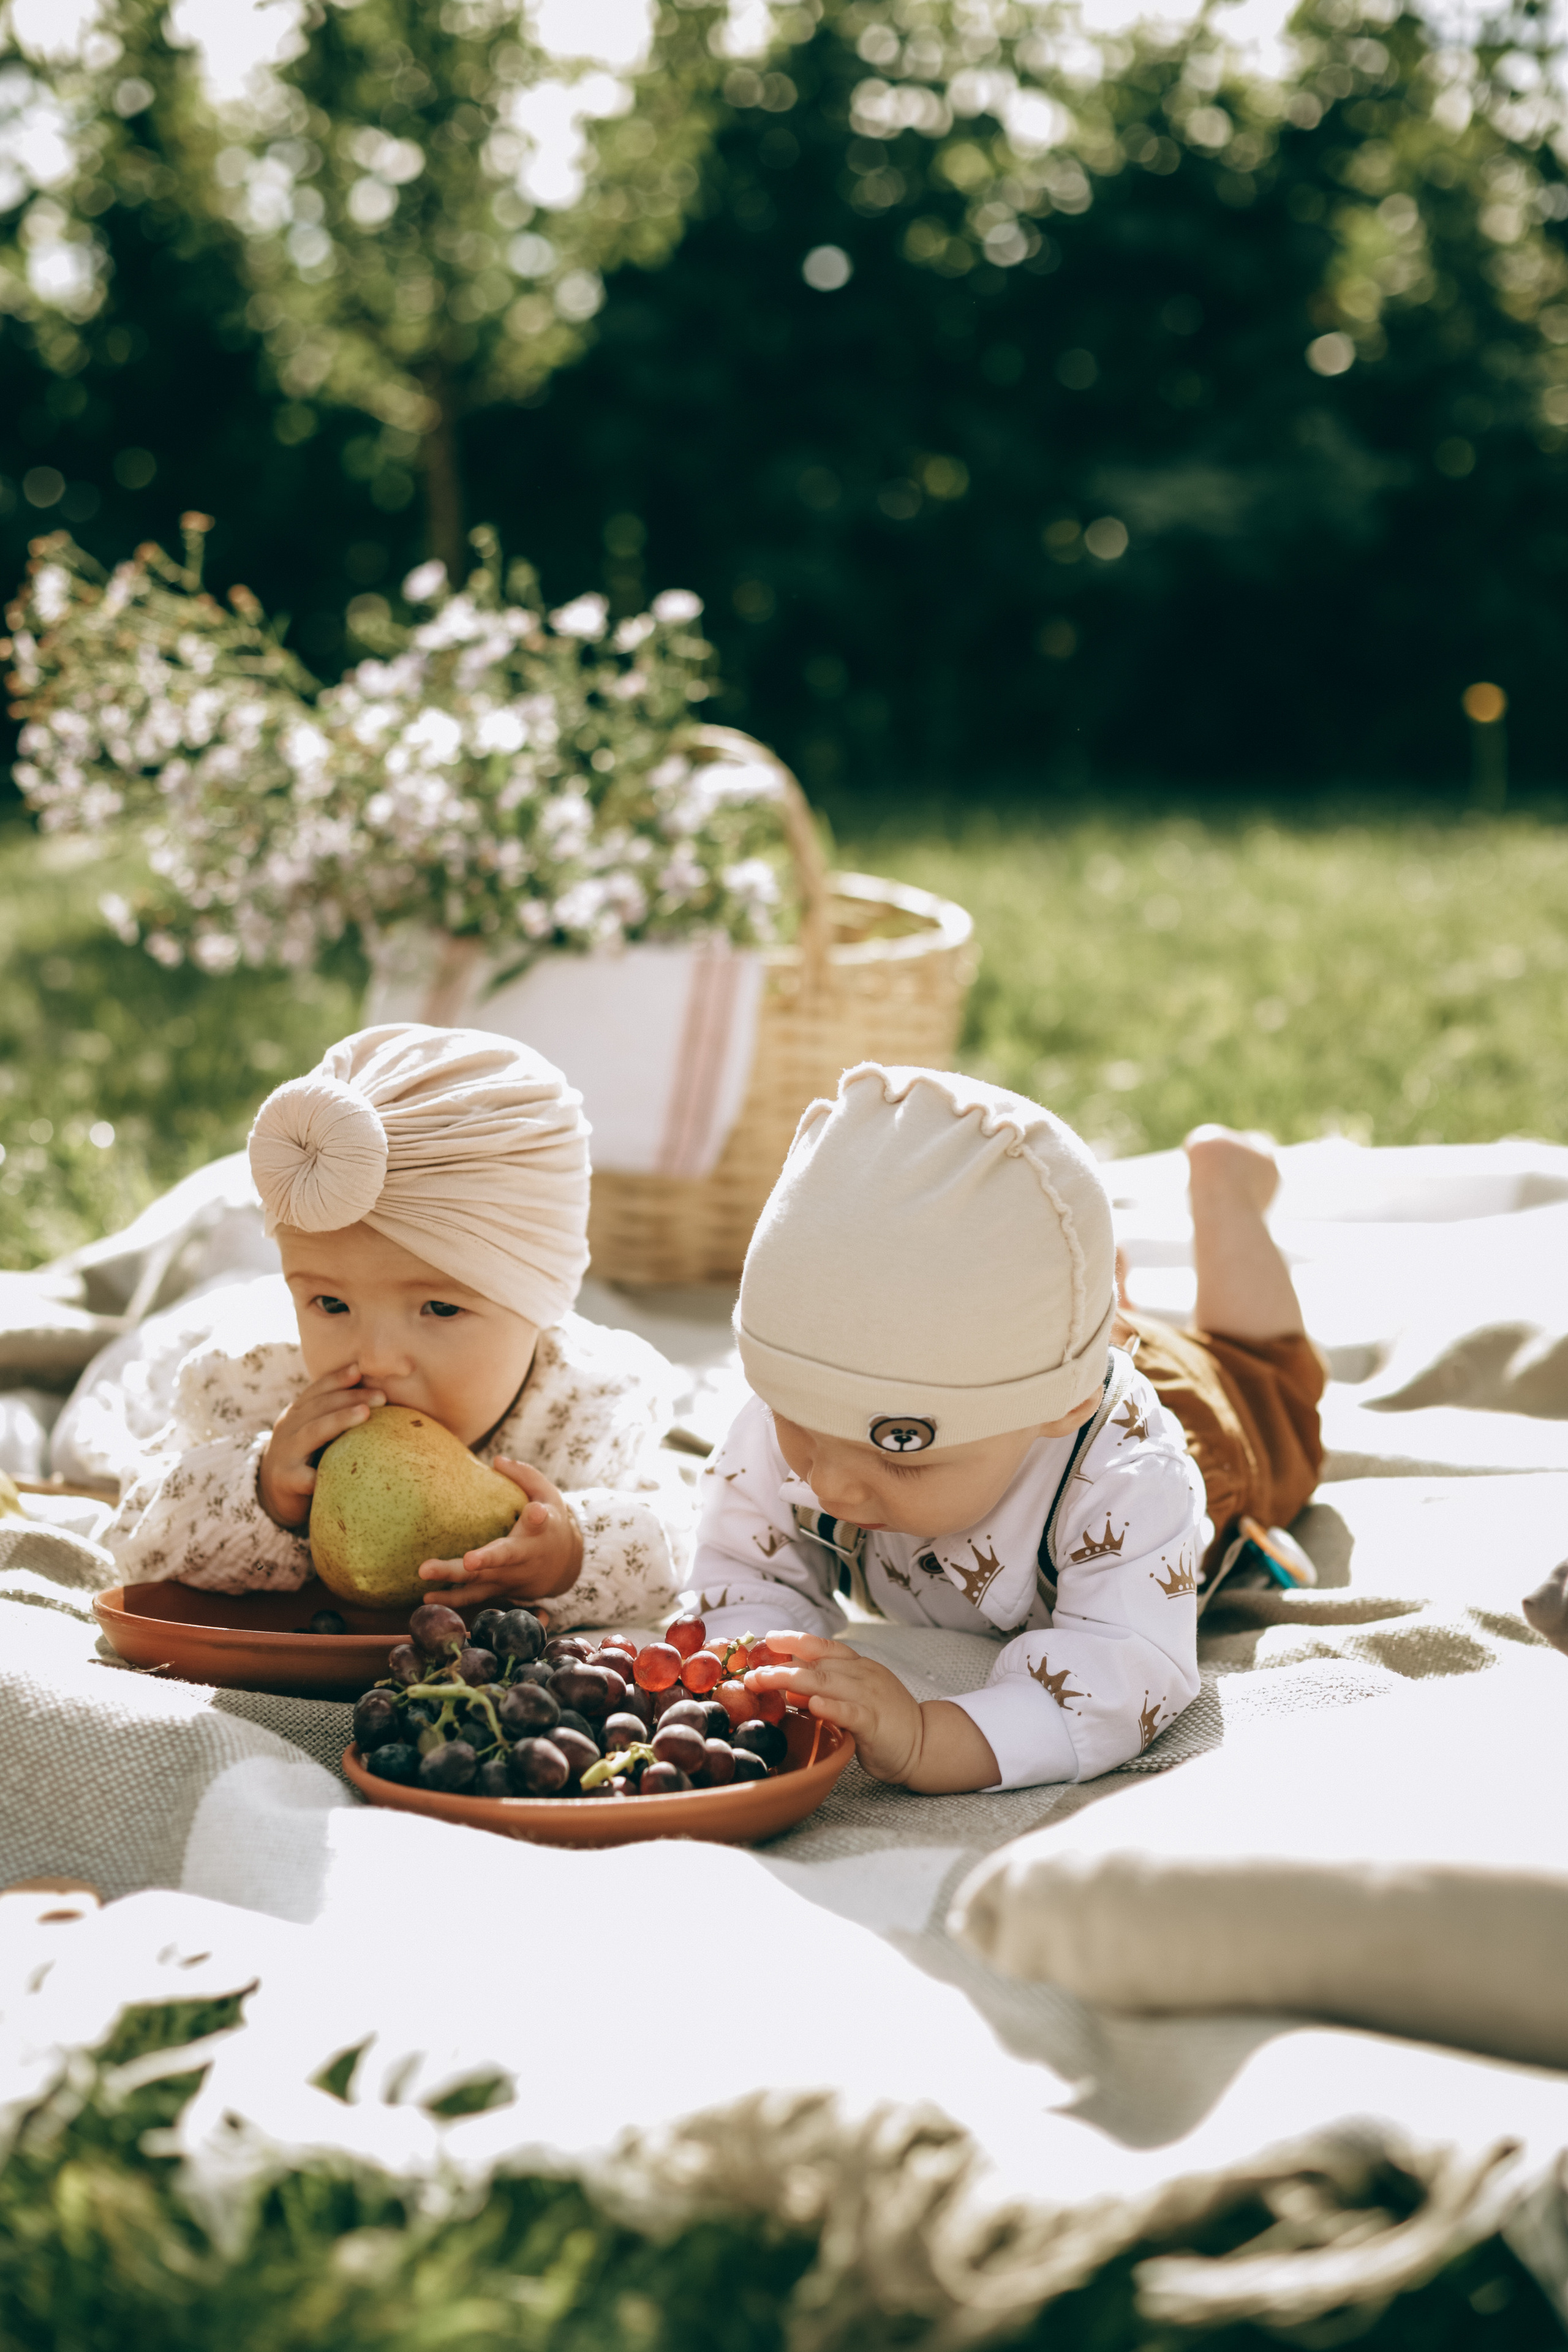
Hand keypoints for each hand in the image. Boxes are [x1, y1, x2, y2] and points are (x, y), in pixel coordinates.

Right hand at [259, 1360, 384, 1530]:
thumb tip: (381, 1398)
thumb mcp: (315, 1431)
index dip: (337, 1378)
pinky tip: (341, 1472)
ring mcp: (285, 1452)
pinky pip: (303, 1476)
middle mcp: (289, 1428)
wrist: (272, 1492)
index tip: (360, 1370)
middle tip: (381, 1396)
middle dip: (351, 1397)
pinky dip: (320, 1473)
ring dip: (339, 1419)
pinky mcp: (286, 1479)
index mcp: (297, 1413)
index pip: (317, 1391)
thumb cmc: (307, 1457)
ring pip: (313, 1432)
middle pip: (320, 1407)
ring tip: (365, 1413)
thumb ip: (335, 1416)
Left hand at [416, 1458, 582, 1609]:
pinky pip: (473, 1597)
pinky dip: (451, 1599)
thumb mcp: (548, 1495)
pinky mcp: (497, 1590)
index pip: (540, 1522)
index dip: (538, 1517)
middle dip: (484, 1560)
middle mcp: (525, 1558)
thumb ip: (525, 1476)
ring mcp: (509, 1578)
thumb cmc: (550, 1523)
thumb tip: (497, 1459)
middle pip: (503, 1558)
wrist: (563, 1567)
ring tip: (426, 1573)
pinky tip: (428, 1597)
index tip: (537, 1513)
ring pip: (481, 1581)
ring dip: (454, 1580)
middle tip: (467, 1560)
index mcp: (541, 1530)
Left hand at [743, 1631, 1000, 1792]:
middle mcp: (863, 1675)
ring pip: (827, 1683)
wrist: (924, 1743)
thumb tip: (790, 1689)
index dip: (795, 1640)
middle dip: (780, 1667)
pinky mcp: (875, 1724)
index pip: (823, 1646)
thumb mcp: (854, 1698)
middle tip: (751, 1673)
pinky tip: (813, 1705)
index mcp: (858, 1666)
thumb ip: (826, 1690)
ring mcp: (870, 1698)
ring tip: (765, 1681)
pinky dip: (831, 1707)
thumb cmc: (885, 1721)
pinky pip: (851, 1713)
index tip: (768, 1639)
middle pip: (817, 1664)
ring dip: (792, 1681)